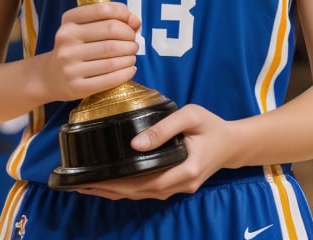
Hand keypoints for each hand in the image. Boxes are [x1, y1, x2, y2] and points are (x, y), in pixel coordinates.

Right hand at [43, 2, 140, 102]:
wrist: (50, 76)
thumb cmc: (75, 47)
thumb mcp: (84, 28)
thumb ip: (110, 19)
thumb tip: (135, 21)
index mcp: (69, 20)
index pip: (103, 10)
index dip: (124, 14)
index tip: (132, 23)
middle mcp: (66, 40)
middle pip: (111, 31)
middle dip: (129, 36)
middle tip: (134, 42)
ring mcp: (69, 64)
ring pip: (112, 57)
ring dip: (129, 56)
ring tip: (132, 56)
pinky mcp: (75, 86)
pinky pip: (108, 79)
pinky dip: (125, 73)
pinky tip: (130, 69)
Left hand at [74, 104, 232, 199]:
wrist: (232, 143)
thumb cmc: (211, 125)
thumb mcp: (190, 117)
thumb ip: (164, 128)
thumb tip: (134, 143)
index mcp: (184, 169)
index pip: (143, 182)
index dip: (116, 183)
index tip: (91, 178)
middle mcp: (180, 185)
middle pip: (137, 193)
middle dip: (107, 189)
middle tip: (79, 184)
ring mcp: (178, 189)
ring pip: (141, 195)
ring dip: (114, 191)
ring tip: (87, 186)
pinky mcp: (175, 185)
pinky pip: (147, 191)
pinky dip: (127, 189)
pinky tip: (111, 184)